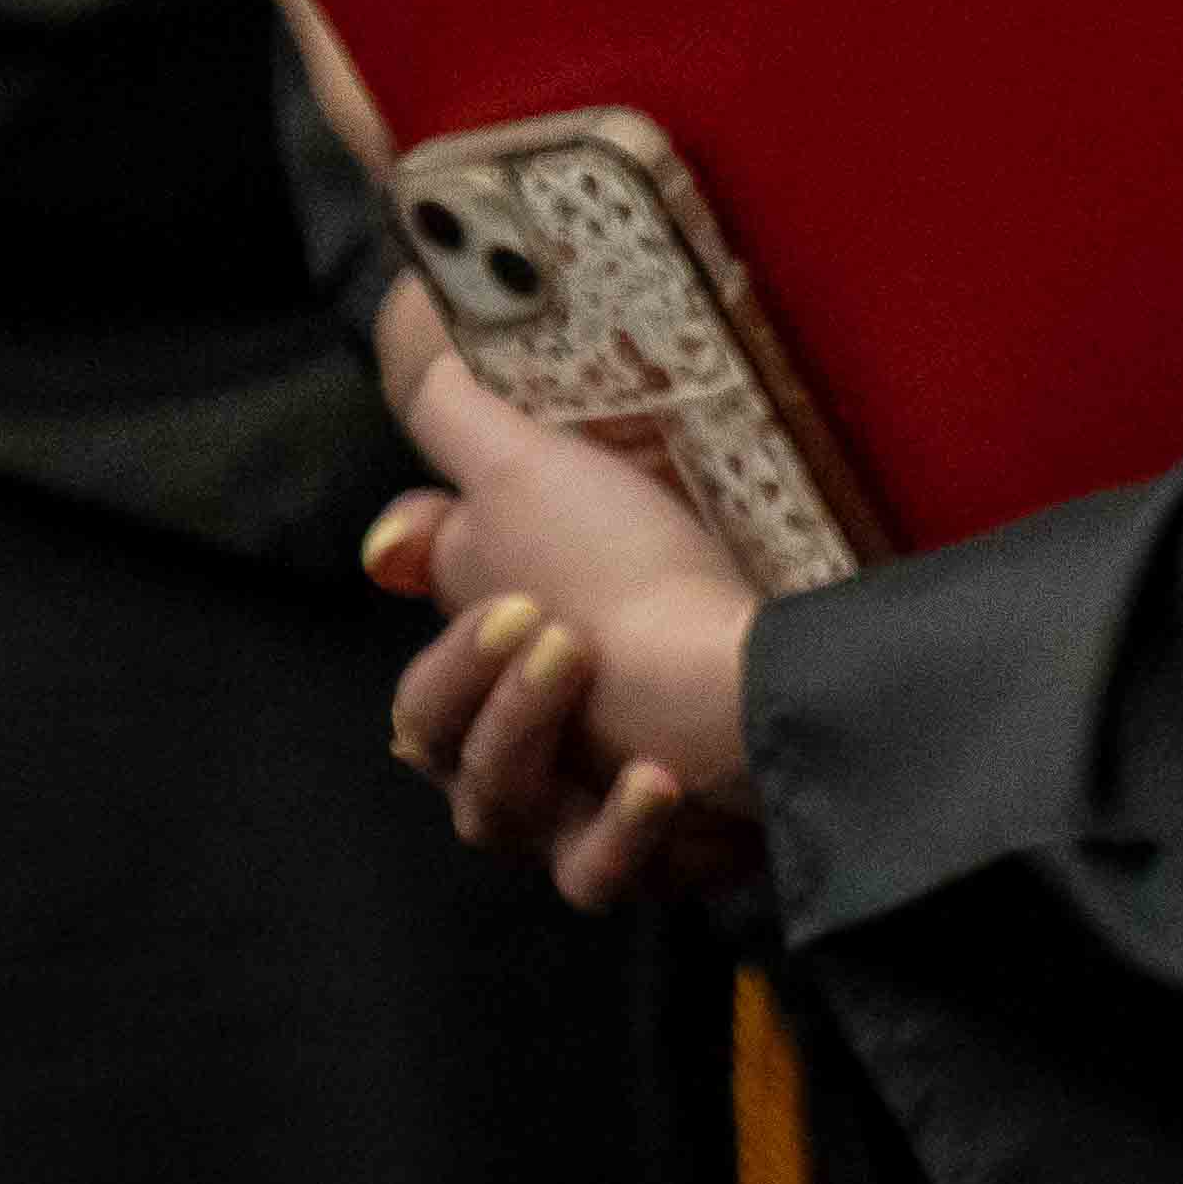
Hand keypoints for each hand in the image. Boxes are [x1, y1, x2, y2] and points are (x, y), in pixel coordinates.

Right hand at [363, 333, 765, 909]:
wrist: (777, 664)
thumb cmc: (652, 572)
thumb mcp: (540, 472)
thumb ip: (458, 406)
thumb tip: (405, 302)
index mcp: (498, 681)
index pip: (419, 695)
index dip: (426, 642)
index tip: (438, 563)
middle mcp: (532, 758)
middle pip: (437, 753)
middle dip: (474, 685)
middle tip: (541, 624)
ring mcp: (584, 817)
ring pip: (496, 816)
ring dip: (527, 739)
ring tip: (584, 667)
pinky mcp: (650, 865)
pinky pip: (597, 881)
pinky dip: (615, 834)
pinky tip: (652, 780)